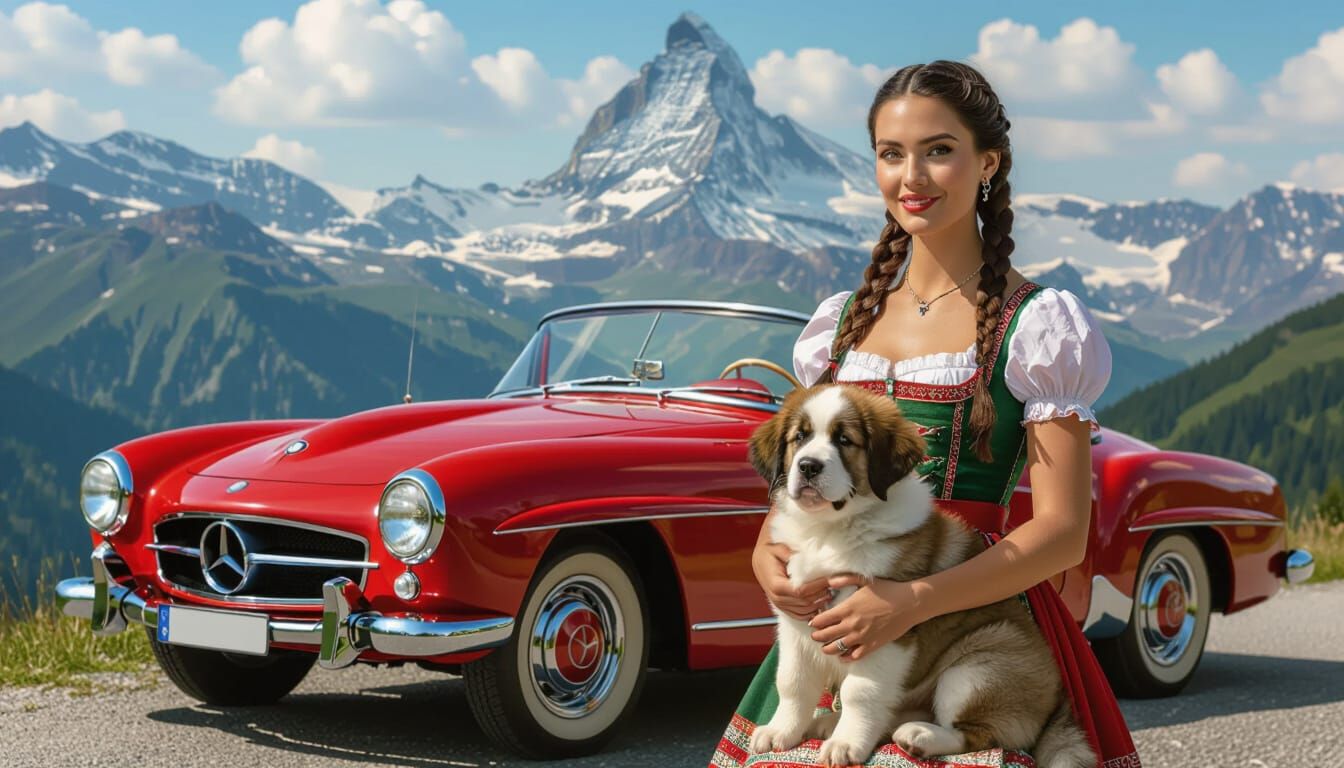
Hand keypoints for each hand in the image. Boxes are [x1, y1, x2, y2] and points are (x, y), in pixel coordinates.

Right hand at [752, 539, 832, 620]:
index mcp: (776, 585)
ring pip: (805, 611)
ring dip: (819, 604)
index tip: (830, 579)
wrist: (760, 559)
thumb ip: (791, 554)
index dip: (817, 587)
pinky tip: (820, 602)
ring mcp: (779, 605)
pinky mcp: (783, 608)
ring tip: (829, 592)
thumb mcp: (779, 547)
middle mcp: (777, 598)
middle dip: (821, 595)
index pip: (801, 591)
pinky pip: (800, 616)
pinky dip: (812, 612)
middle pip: (805, 603)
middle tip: (834, 585)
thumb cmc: (769, 551)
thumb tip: (806, 558)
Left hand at [808, 575, 924, 661]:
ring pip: (837, 648)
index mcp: (847, 608)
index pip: (822, 620)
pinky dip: (846, 658)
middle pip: (826, 636)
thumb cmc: (887, 590)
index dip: (815, 622)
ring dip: (827, 649)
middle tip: (815, 636)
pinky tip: (842, 656)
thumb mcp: (864, 580)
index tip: (814, 622)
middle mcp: (851, 624)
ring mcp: (862, 636)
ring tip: (825, 648)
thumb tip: (830, 581)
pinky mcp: (873, 645)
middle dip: (817, 637)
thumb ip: (845, 579)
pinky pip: (854, 656)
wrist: (908, 604)